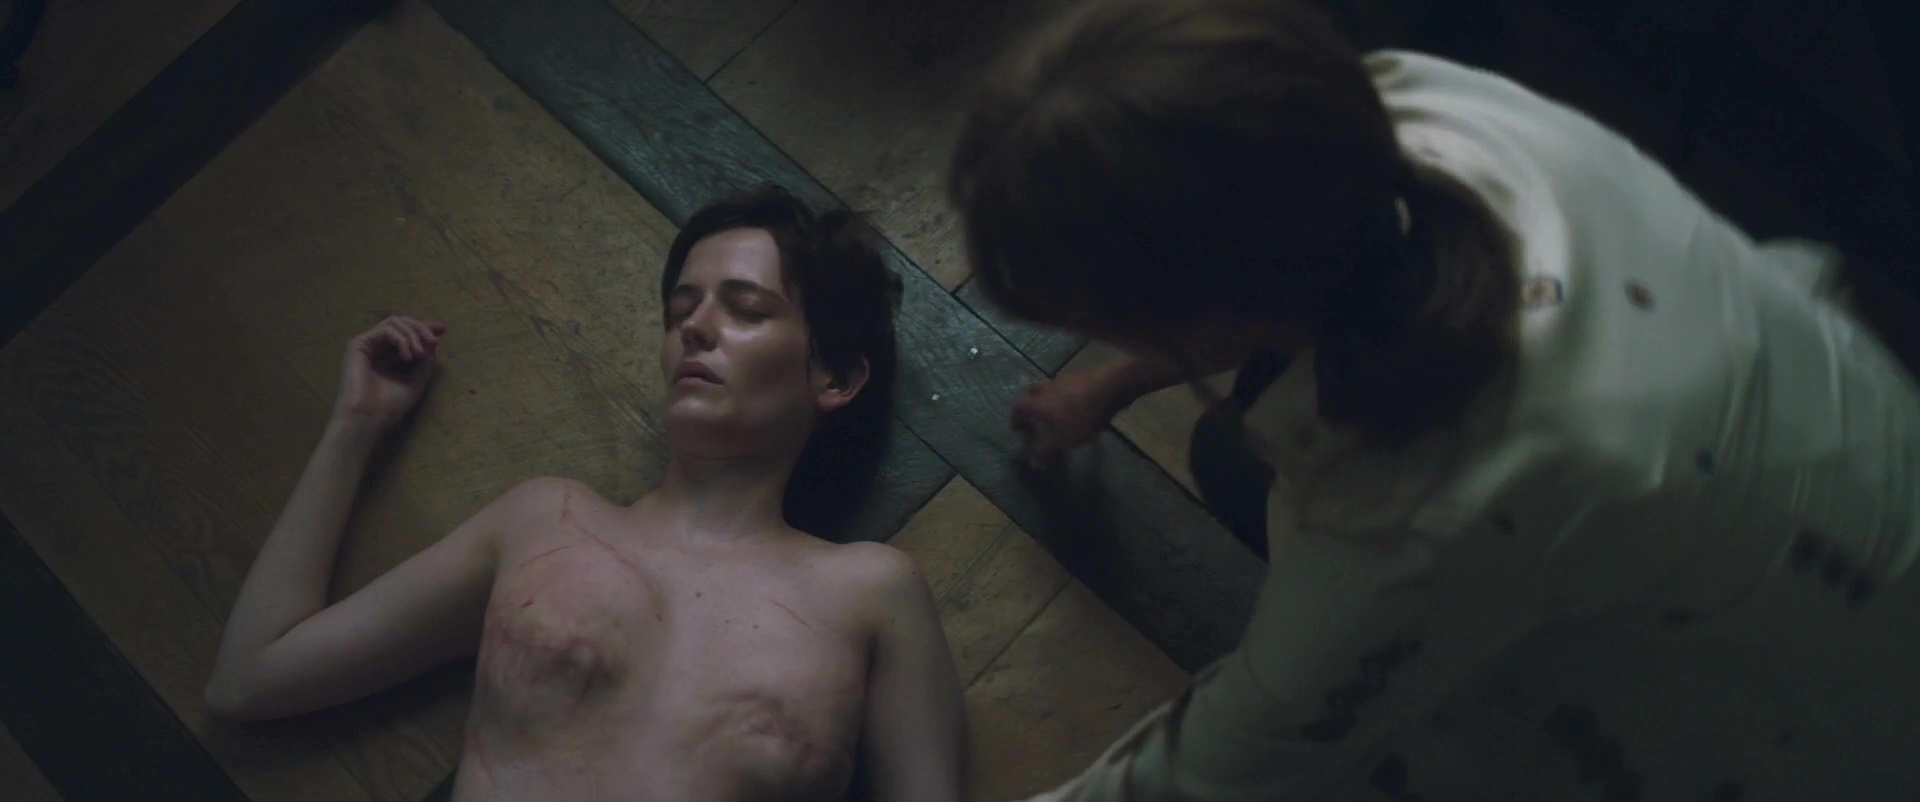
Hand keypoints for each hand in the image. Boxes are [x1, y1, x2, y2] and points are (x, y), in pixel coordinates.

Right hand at [332, 316, 446, 432]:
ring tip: (419, 354)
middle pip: (401, 323)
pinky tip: (407, 357)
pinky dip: (402, 339)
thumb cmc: (389, 406)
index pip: (406, 334)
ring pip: (394, 322)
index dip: (424, 328)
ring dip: (413, 334)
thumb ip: (425, 361)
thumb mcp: (416, 381)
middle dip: (421, 328)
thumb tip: (433, 341)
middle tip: (434, 341)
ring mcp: (367, 345)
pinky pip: (386, 330)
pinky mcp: (358, 344)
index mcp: (388, 357)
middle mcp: (377, 348)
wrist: (367, 419)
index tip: (443, 329)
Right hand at [1011, 369, 1125, 468]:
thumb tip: (1033, 463)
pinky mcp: (1083, 377)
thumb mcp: (1062, 439)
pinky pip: (1070, 388)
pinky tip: (1079, 409)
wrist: (1110, 388)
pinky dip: (1069, 398)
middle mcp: (1048, 388)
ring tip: (1060, 415)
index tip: (1017, 430)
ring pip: (1052, 389)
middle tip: (1037, 419)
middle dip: (1032, 406)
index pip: (1018, 408)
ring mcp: (1066, 379)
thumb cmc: (1081, 416)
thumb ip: (1046, 451)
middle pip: (1033, 393)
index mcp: (1038, 402)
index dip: (1015, 419)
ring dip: (1051, 400)